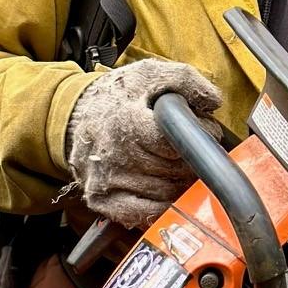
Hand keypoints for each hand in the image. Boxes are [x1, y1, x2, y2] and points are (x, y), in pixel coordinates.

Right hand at [66, 59, 222, 229]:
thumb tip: (213, 101)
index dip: (196, 136)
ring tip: (175, 161)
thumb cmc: (117, 95)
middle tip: (190, 146)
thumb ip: (185, 80)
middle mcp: (113, 154)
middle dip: (193, 158)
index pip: (174, 142)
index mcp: (125, 121)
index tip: (202, 128)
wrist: (75, 114)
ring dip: (181, 181)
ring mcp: (106, 180)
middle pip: (175, 169)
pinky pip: (145, 214)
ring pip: (167, 193)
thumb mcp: (149, 74)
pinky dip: (162, 205)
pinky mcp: (102, 200)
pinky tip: (166, 187)